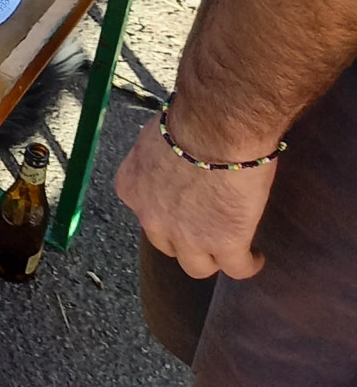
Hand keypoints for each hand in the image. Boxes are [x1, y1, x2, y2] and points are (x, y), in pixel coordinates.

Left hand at [113, 116, 276, 279]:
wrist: (216, 126)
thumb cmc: (189, 117)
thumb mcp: (155, 136)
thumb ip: (159, 154)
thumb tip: (174, 148)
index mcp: (131, 187)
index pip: (145, 209)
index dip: (165, 209)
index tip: (181, 204)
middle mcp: (151, 217)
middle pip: (166, 244)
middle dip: (183, 239)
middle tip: (204, 227)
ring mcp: (187, 236)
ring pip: (197, 266)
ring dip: (212, 257)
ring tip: (229, 250)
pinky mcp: (224, 243)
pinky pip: (237, 268)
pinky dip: (248, 264)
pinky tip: (255, 256)